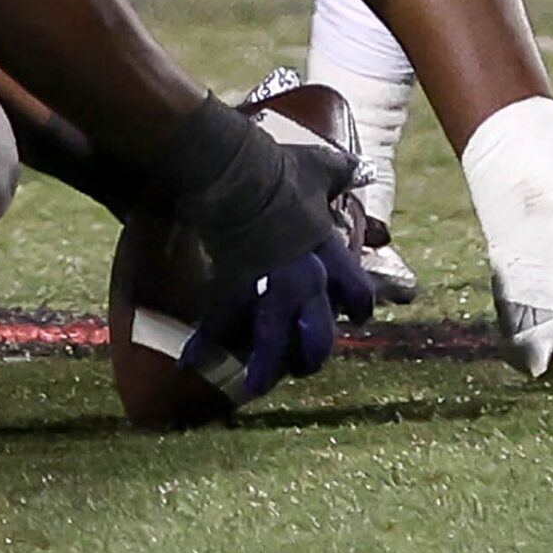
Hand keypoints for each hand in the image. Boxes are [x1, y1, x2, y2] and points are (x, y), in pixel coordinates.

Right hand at [164, 99, 372, 401]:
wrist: (229, 167)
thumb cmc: (273, 164)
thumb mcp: (316, 166)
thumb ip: (338, 172)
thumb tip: (360, 166)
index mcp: (325, 248)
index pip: (355, 289)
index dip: (359, 306)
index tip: (354, 315)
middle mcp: (302, 274)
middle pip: (319, 330)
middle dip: (313, 353)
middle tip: (306, 363)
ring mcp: (265, 282)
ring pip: (274, 339)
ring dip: (266, 367)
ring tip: (256, 387)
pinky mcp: (230, 282)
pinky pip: (219, 321)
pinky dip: (204, 343)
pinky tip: (192, 361)